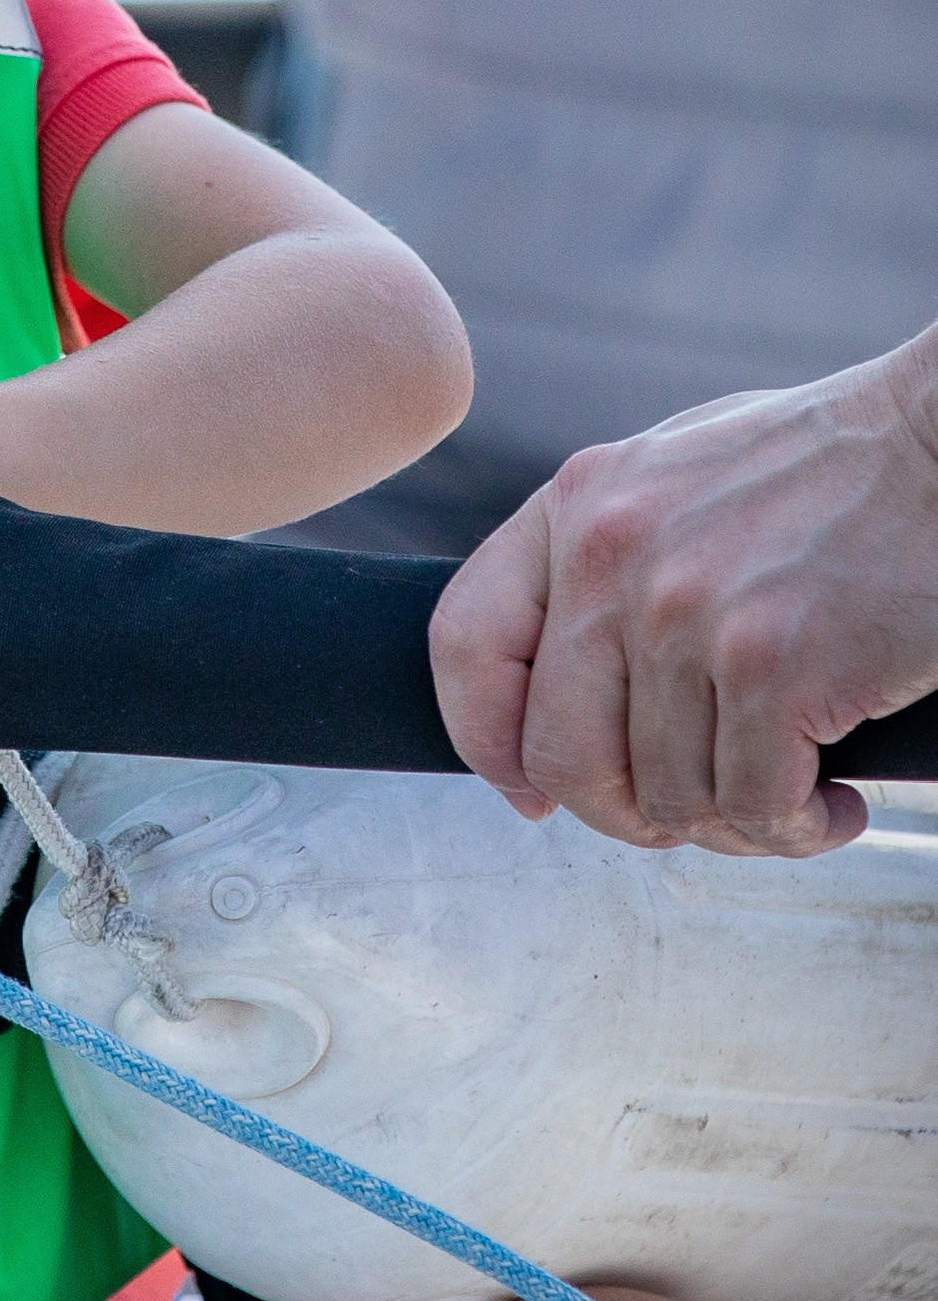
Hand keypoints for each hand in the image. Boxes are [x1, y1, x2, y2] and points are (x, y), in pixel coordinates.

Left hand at [427, 333, 937, 855]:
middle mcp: (613, 558)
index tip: (529, 790)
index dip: (486, 739)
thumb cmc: (825, 470)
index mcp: (578, 505)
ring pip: (669, 797)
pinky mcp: (773, 666)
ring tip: (791, 794)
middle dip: (625, 815)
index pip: (465, 642)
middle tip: (696, 814)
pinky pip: (752, 808)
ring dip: (734, 826)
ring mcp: (688, 614)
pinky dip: (796, 830)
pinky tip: (835, 804)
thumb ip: (602, 561)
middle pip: (561, 756)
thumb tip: (543, 691)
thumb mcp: (674, 475)